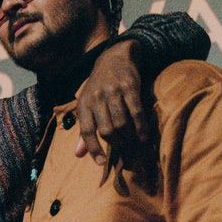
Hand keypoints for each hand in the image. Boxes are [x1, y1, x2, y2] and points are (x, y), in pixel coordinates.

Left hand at [74, 39, 151, 164]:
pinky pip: (137, 112)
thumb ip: (84, 131)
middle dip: (116, 143)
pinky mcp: (130, 86)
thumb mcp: (87, 106)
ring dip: (129, 137)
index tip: (101, 163)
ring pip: (122, 123)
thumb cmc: (98, 89)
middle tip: (123, 148)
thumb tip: (78, 155)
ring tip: (132, 142)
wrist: (114, 58)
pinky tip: (143, 136)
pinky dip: (141, 127)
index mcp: (84, 104)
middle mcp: (97, 98)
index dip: (93, 149)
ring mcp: (113, 92)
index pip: (86, 131)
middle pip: (107, 130)